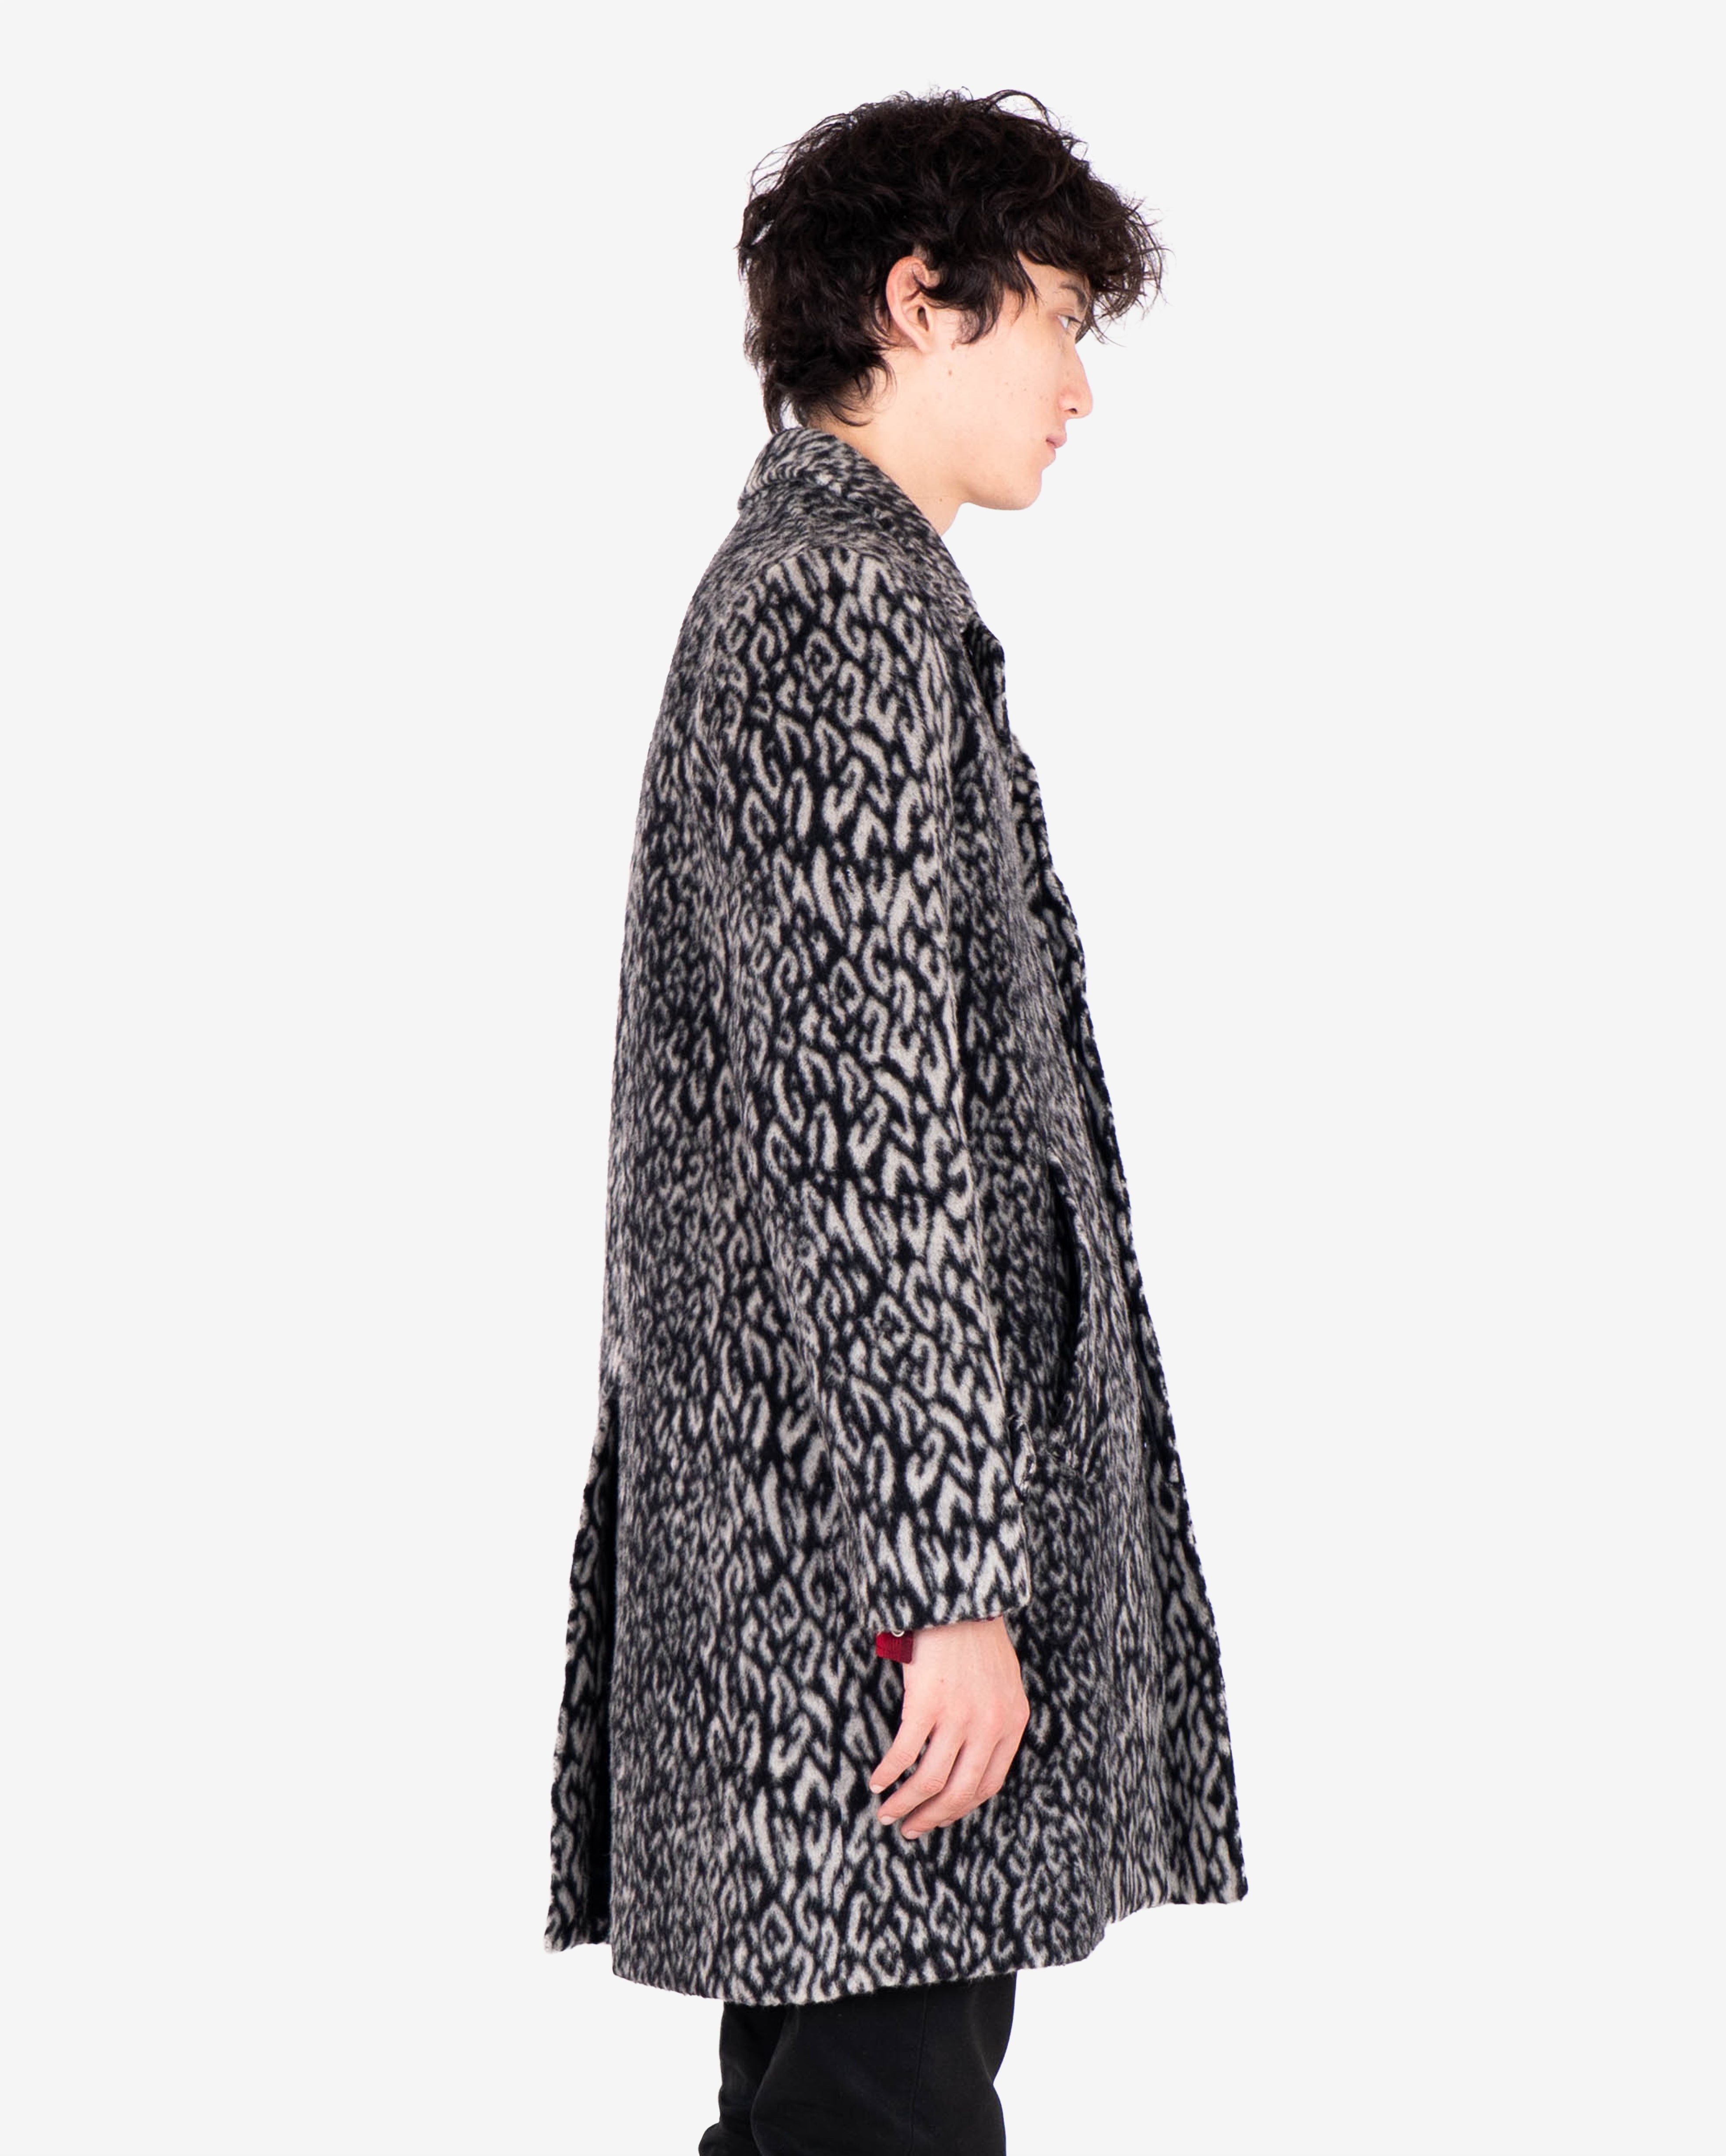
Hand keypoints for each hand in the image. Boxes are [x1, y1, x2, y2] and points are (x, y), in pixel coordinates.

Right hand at [869, 1613, 1030, 1839]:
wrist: (961, 1597)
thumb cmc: (977, 1638)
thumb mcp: (1004, 1684)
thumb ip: (995, 1722)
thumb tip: (969, 1763)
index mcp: (1012, 1723)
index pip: (988, 1785)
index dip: (960, 1808)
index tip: (939, 1819)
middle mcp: (989, 1726)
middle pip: (959, 1791)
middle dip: (931, 1817)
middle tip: (910, 1829)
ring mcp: (958, 1716)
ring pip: (929, 1780)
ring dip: (905, 1803)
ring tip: (887, 1814)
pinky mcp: (927, 1703)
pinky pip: (904, 1752)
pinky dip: (889, 1773)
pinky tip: (878, 1781)